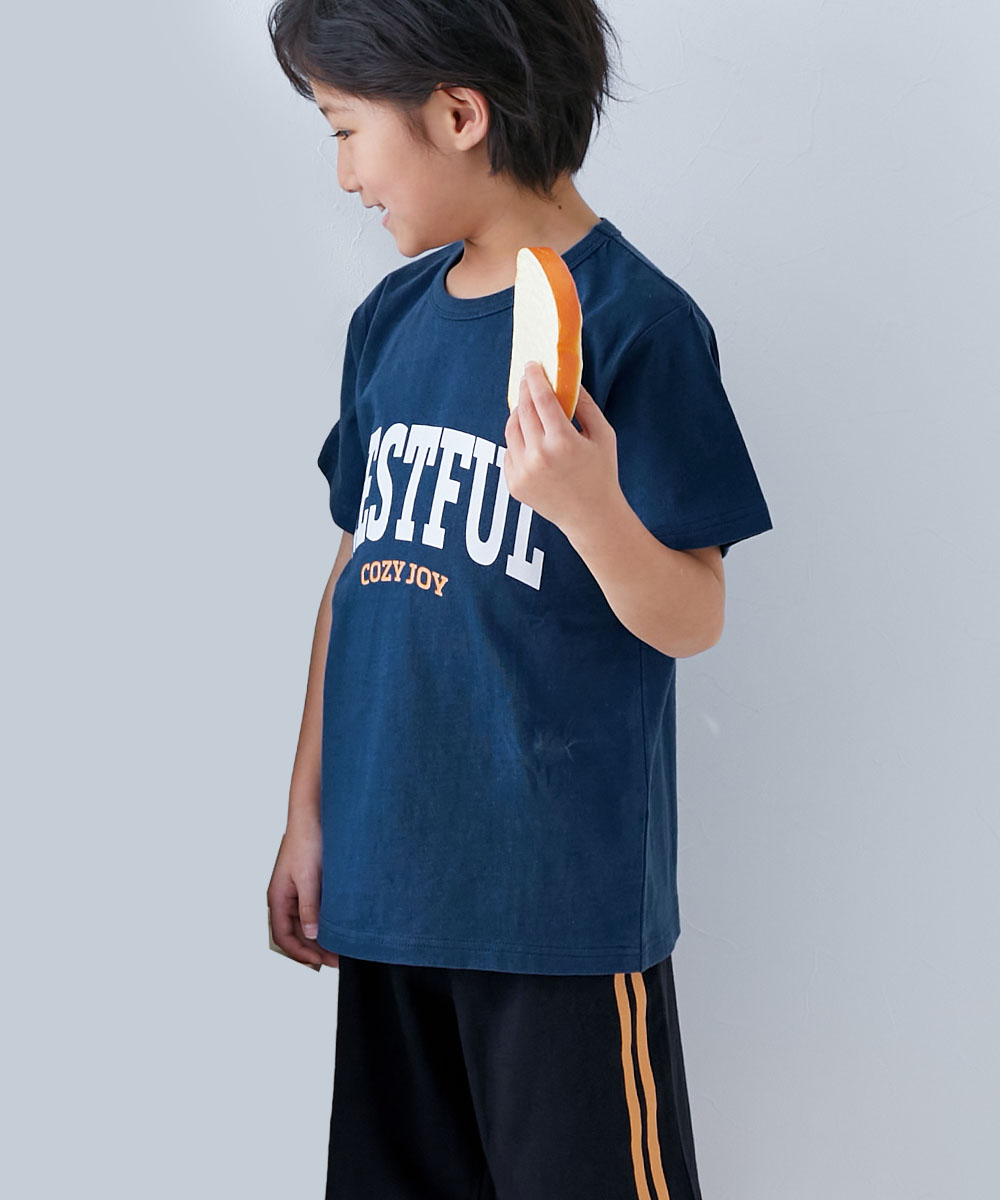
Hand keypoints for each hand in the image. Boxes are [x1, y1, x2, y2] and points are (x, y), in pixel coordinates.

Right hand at [267, 821, 340, 968]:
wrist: (314, 814)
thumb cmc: (306, 840)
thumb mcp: (307, 877)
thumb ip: (308, 907)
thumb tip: (312, 934)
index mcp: (277, 898)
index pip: (283, 937)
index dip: (300, 953)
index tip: (320, 962)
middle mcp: (285, 897)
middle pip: (296, 933)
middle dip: (315, 949)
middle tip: (338, 959)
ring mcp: (297, 891)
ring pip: (306, 923)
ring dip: (321, 937)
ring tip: (341, 947)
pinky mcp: (310, 883)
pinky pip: (314, 910)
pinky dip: (325, 922)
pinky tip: (340, 927)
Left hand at [503, 361, 621, 537]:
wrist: (591, 517)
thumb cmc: (602, 473)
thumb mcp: (603, 435)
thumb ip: (585, 405)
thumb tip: (567, 380)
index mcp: (563, 441)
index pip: (541, 399)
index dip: (534, 378)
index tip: (531, 365)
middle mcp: (539, 456)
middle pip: (523, 410)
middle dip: (524, 390)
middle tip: (527, 379)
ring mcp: (523, 472)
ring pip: (511, 429)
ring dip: (518, 413)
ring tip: (527, 407)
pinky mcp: (514, 484)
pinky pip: (509, 451)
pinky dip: (518, 440)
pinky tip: (530, 438)